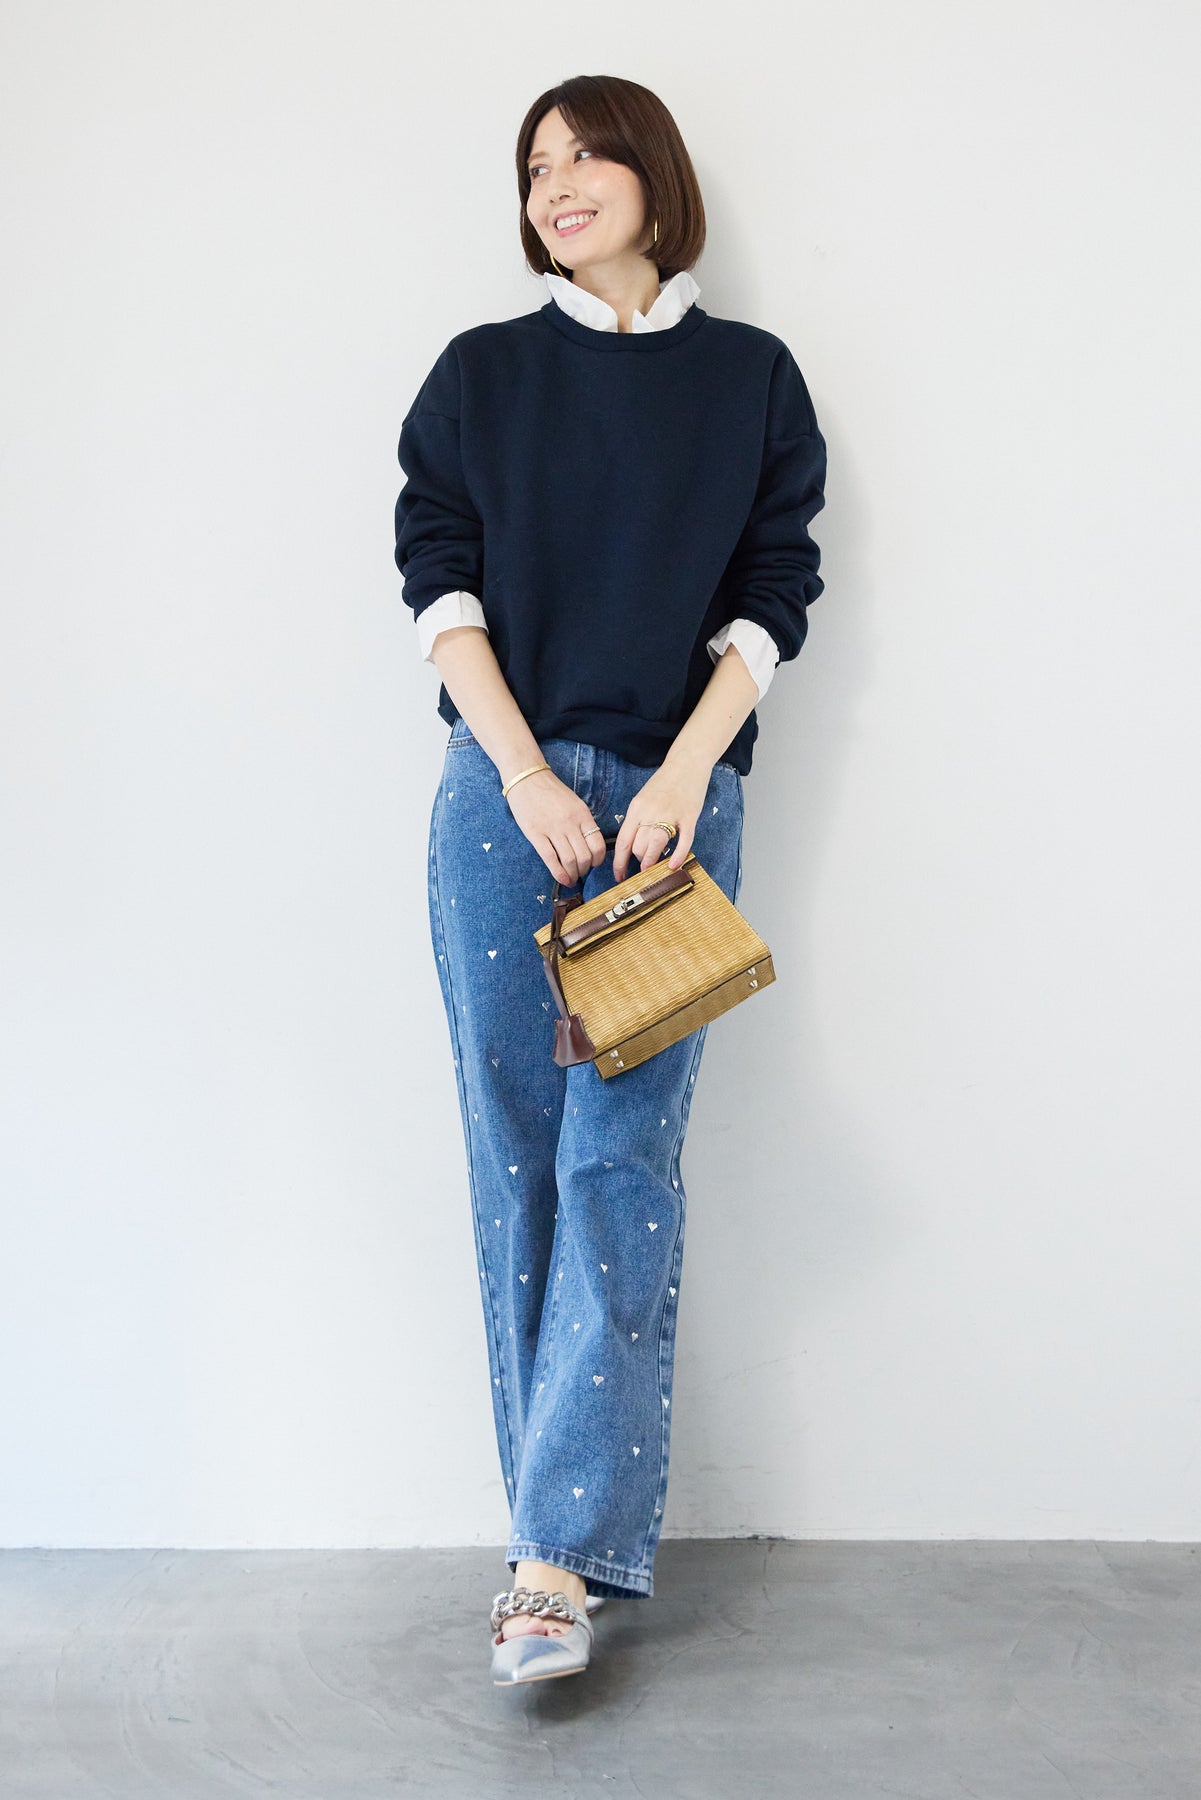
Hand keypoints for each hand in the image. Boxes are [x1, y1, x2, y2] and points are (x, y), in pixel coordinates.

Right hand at [504, 766, 607, 886]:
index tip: (594, 864)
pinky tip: (562, 879)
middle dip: (585, 869)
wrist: (527, 777)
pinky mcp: (536, 834)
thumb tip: (588, 845)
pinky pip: (551, 859)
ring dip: (573, 874)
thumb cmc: (550, 791)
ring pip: (570, 861)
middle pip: (585, 856)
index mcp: (582, 814)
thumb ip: (582, 822)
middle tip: (581, 872)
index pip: (598, 844)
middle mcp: (570, 823)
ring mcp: (553, 829)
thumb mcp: (574, 803)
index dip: (598, 860)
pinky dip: (559, 873)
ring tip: (572, 877)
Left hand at [612, 756, 711, 883]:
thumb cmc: (664, 782)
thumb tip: (632, 845)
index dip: (620, 863)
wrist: (686, 764)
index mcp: (636, 809)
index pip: (623, 842)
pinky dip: (678, 856)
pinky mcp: (689, 817)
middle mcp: (650, 812)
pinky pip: (683, 841)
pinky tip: (673, 865)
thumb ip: (637, 820)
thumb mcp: (642, 799)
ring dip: (652, 861)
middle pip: (638, 846)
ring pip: (655, 846)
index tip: (620, 876)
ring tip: (653, 869)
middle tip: (643, 864)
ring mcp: (670, 815)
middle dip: (639, 860)